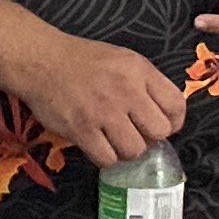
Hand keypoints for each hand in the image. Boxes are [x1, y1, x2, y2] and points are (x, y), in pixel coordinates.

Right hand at [13, 29, 185, 168]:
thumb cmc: (84, 61)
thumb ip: (146, 85)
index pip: (177, 105)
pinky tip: (98, 144)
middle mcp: (126, 90)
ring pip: (135, 150)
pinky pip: (107, 159)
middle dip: (150, 137)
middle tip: (135, 132)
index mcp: (140, 71)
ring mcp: (103, 111)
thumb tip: (164, 118)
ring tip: (114, 140)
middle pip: (160, 131)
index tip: (160, 125)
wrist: (41, 60)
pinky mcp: (81, 129)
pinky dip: (104, 157)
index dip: (173, 122)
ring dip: (126, 150)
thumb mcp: (124, 60)